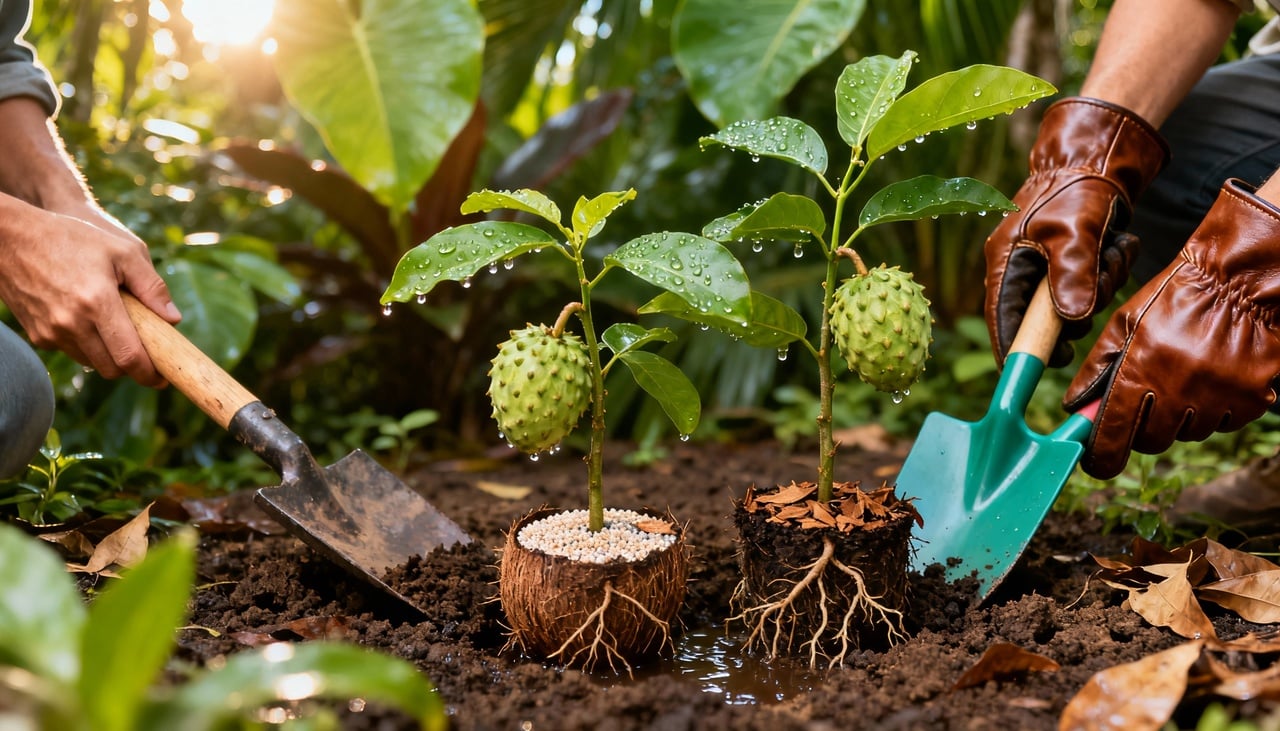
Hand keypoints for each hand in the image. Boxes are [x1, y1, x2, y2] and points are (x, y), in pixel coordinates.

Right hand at [0, 198, 179, 386]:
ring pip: (92, 363)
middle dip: (132, 367)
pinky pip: (71, 352)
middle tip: (146, 353)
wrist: (12, 238)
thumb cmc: (72, 238)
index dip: (150, 374)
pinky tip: (88, 320)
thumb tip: (173, 319)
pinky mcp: (37, 335)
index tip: (163, 378)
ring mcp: (51, 332)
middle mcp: (71, 323)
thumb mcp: (122, 251)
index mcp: (97, 303)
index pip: (129, 357)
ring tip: (116, 328)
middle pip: (112, 369)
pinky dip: (86, 345)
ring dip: (109, 355)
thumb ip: (152, 286)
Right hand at [984, 97, 1168, 366]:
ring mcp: (1048, 267)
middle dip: (1078, 308)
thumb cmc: (1076, 188)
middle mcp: (1023, 269)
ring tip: (1113, 251)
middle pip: (1045, 318)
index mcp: (1006, 262)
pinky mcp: (1073, 262)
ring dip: (1102, 283)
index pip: (1001, 319)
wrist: (1098, 155)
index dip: (1013, 349)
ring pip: (1076, 303)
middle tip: (1098, 290)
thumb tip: (1072, 320)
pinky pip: (1093, 285)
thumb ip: (1071, 276)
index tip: (1029, 373)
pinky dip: (1110, 269)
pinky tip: (1118, 244)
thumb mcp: (1074, 232)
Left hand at [1064, 179, 1279, 478]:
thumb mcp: (1125, 323)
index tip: (1097, 463)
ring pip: (1188, 433)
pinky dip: (1216, 410)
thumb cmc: (1176, 298)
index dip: (1102, 457)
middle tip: (1149, 401)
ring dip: (1181, 417)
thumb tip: (1075, 407)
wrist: (1241, 281)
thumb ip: (1097, 368)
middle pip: (1151, 441)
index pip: (1113, 434)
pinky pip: (1224, 424)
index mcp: (1140, 371)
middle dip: (1143, 428)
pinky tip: (1214, 379)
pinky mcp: (1251, 400)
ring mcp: (1217, 398)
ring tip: (1186, 377)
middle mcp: (1179, 390)